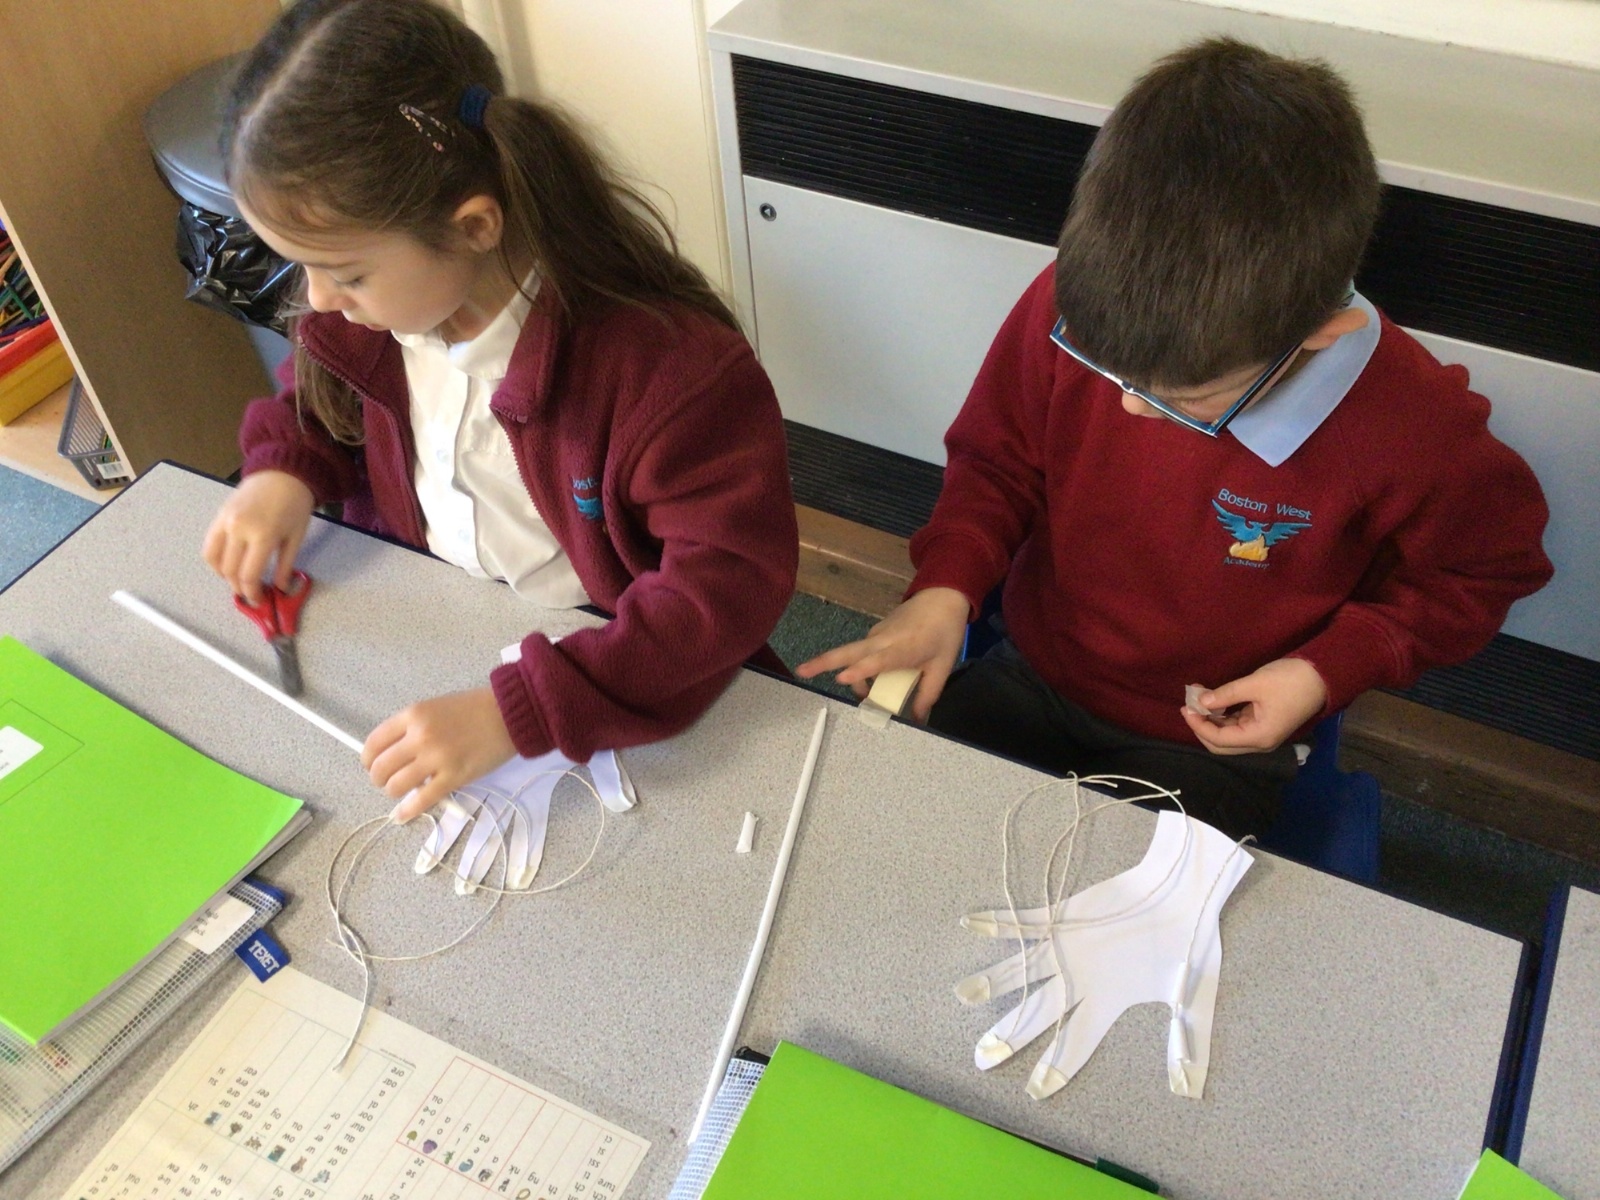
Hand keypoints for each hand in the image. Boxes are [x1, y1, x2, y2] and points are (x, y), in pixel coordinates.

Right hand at [202, 471, 314, 604]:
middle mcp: (239, 529)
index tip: (259, 600)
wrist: (282, 473)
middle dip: (239, 587)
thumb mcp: (296, 537)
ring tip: (238, 580)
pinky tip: (228, 564)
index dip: (252, 593)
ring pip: (214, 559)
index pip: (248, 575)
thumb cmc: (295, 505)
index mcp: (263, 535)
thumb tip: (281, 589)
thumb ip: (286, 565)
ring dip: (223, 575)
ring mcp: (225, 521)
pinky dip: (215, 559)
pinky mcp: (218, 516)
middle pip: (230, 571)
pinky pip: (209, 544)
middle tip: (250, 593)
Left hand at [362, 688, 516, 820]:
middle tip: (387, 781)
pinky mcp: (453, 778)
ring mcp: (436, 759)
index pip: (373, 743)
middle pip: (380, 768)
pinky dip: (408, 811)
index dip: (368, 760)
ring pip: (396, 786)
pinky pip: (421, 800)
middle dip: (379, 779)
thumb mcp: (434, 708)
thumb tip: (393, 753)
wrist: (508, 714)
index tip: (372, 765)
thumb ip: (412, 727)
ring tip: (401, 792)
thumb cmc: (473, 709)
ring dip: (393, 793)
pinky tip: (403, 814)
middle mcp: (420, 737)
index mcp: (413, 715)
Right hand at [795, 587, 969, 721]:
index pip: (878, 660)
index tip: (841, 678)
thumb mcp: (942, 667)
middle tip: (801, 671)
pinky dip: (857, 666)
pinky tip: (867, 682)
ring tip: (828, 683)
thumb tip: (917, 720)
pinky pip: (861, 652)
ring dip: (836, 666)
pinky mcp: (875, 633)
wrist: (942, 597)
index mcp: (903, 648)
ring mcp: (876, 634)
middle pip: (849, 651)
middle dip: (823, 661)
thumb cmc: (945, 632)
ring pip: (851, 652)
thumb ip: (927, 694)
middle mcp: (883, 640)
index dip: (860, 670)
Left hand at [1180, 658, 1327, 754]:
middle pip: (1221, 745)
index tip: (1187, 707)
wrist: (1323, 676)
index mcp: (1259, 737)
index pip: (1219, 740)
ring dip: (1212, 721)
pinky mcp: (1263, 725)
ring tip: (1198, 700)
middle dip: (1202, 727)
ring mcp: (1262, 734)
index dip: (1199, 726)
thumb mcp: (1255, 684)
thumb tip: (1202, 701)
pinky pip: (1237, 727)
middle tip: (1189, 706)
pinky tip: (1213, 702)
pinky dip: (1223, 717)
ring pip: (1228, 737)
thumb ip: (1226, 694)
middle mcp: (1260, 742)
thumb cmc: (1290, 680)